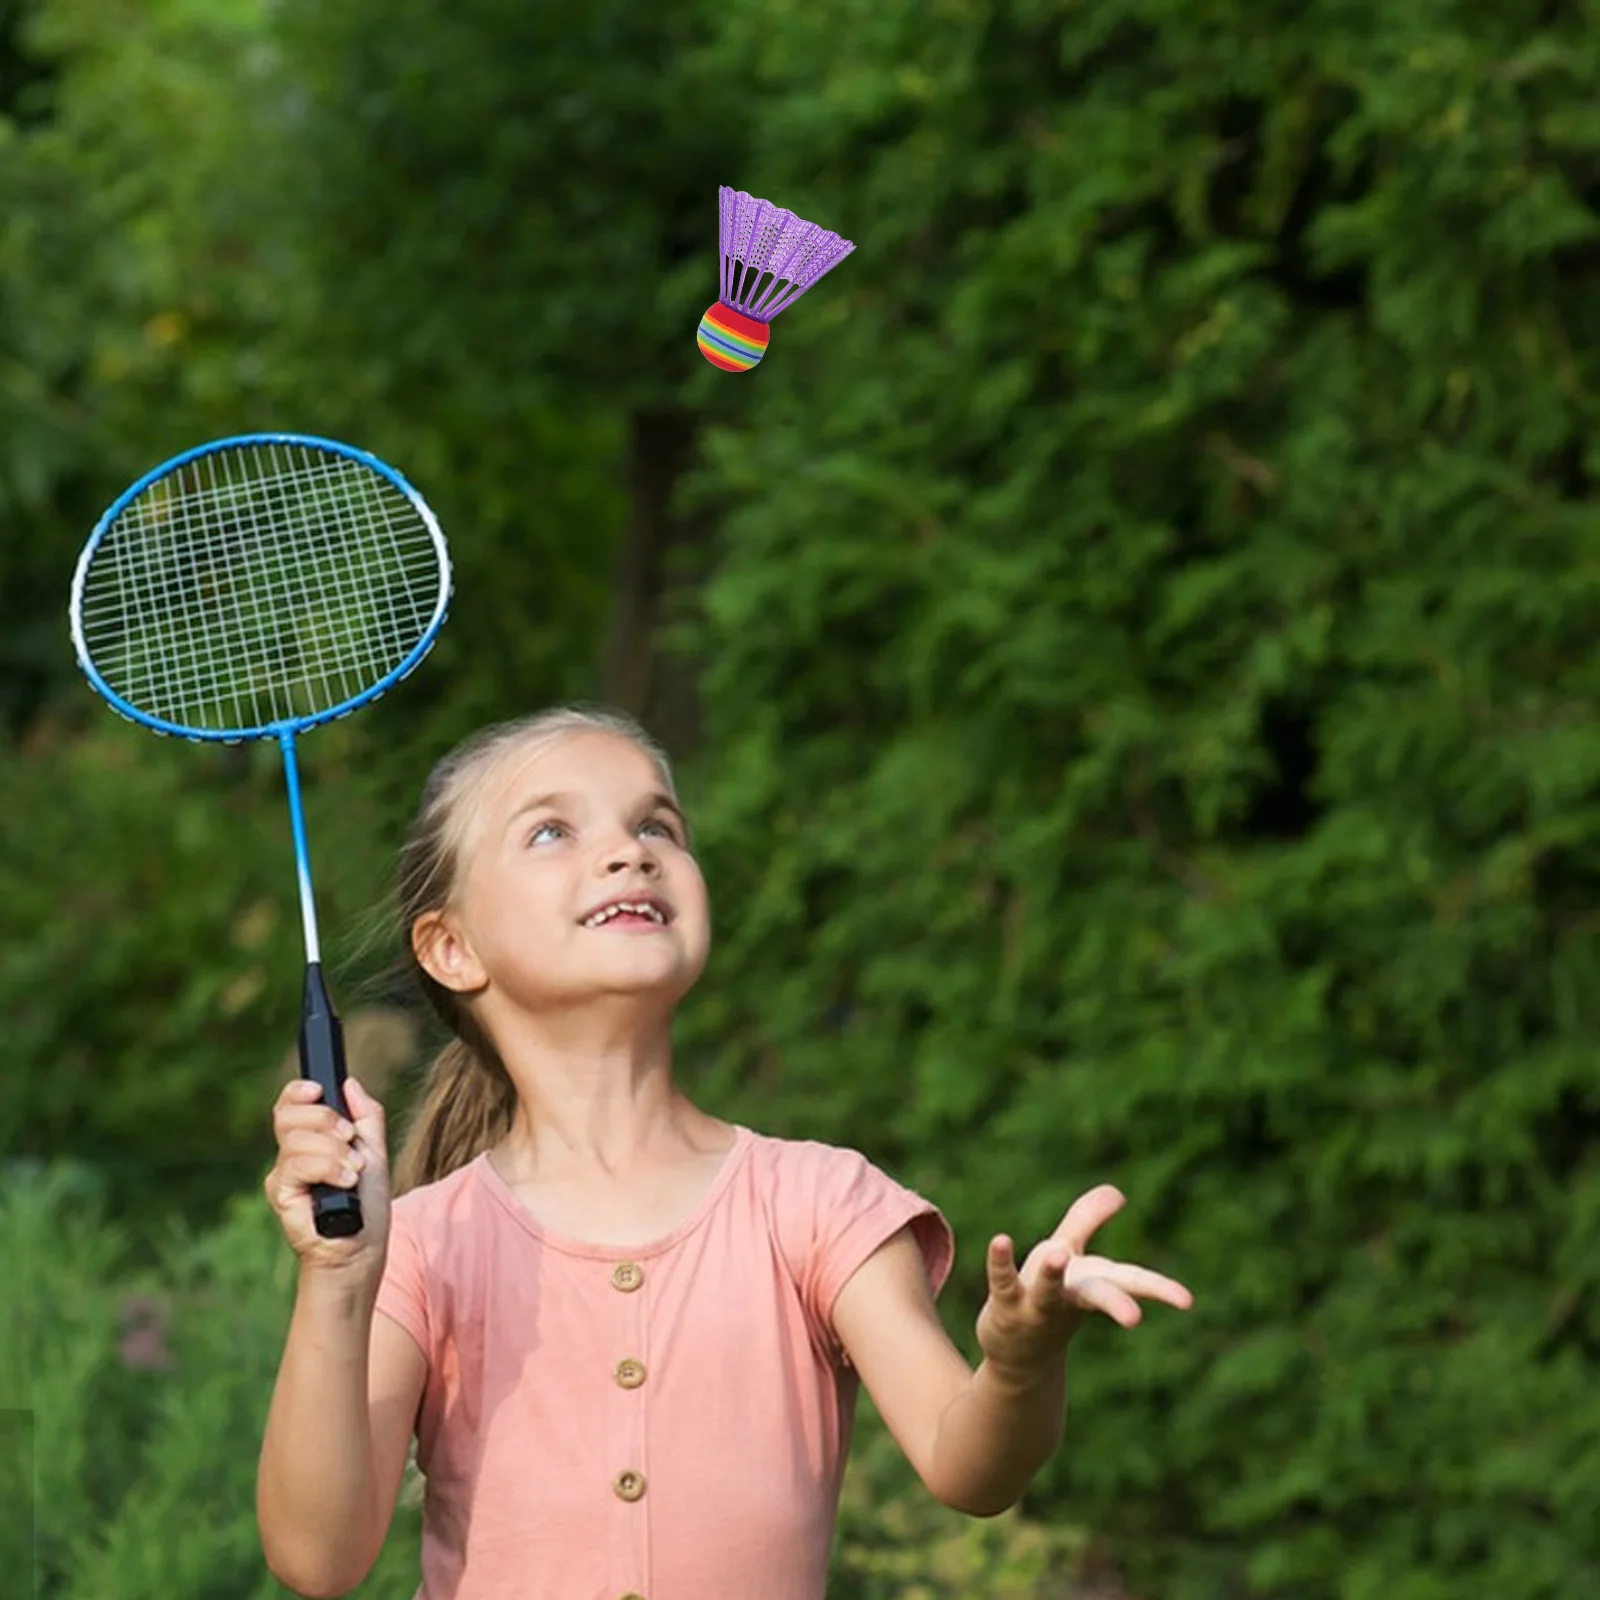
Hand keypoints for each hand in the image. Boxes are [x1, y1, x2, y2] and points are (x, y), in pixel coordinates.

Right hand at [263, 1075, 391, 1281]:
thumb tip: (350, 1084)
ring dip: (334, 1150)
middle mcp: (290, 1156)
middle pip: (288, 1115)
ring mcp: (283, 1176)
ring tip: (353, 1171)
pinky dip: (328, 1167)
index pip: (290, 1105)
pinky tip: (345, 1181)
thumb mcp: (375, 1152)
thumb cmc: (367, 1206)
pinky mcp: (281, 1196)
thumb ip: (366, 1117)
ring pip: (296, 1139)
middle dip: (325, 1118)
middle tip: (349, 1138)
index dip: (298, 1091)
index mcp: (311, 1141)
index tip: (319, 1089)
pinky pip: (297, 1165)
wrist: (362, 1248)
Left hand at [976, 1184, 1191, 1375]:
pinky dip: (1001, 1262)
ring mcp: (1036, 1306)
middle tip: (1134, 1319)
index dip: (1159, 1289)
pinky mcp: (1005, 1306)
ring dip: (1053, 1274)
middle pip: (1098, 1296)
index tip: (1187, 1301)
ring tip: (1057, 1253)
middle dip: (1116, 1303)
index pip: (1130, 1283)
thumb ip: (1087, 1221)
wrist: (1019, 1356)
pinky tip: (1000, 1240)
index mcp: (1092, 1284)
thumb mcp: (1071, 1257)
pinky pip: (1003, 1282)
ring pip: (1048, 1291)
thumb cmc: (1053, 1300)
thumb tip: (1117, 1191)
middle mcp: (1069, 1298)